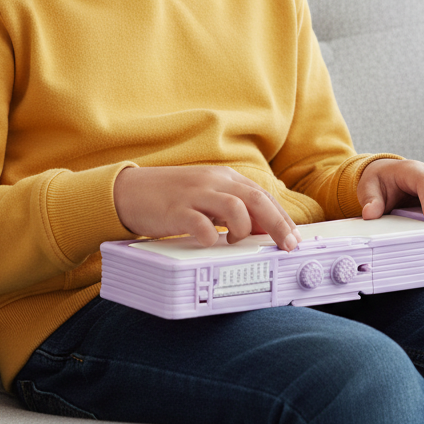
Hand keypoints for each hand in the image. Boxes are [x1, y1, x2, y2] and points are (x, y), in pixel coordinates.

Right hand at [113, 165, 301, 250]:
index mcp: (223, 178)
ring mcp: (194, 194)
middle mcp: (213, 182)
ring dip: (244, 228)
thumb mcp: (206, 197)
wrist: (129, 190)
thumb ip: (231, 209)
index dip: (282, 217)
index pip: (261, 195)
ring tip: (237, 241)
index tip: (295, 237)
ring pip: (234, 207)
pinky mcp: (175, 210)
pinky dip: (211, 237)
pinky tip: (209, 243)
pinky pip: (200, 223)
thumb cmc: (171, 197)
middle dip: (278, 224)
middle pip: (255, 199)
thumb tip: (261, 230)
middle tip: (288, 246)